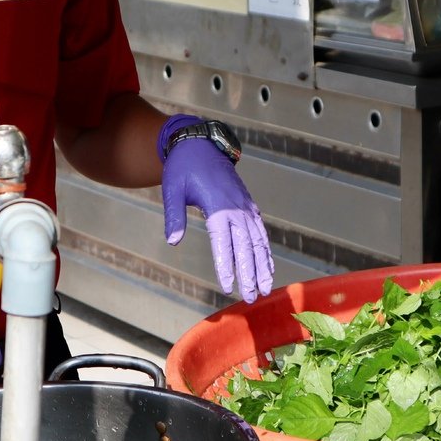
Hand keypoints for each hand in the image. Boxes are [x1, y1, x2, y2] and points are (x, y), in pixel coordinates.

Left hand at [159, 115, 274, 302]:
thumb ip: (174, 216)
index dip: (227, 266)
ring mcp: (246, 207)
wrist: (200, 144)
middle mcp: (236, 209)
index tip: (228, 287)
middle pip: (247, 247)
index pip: (224, 243)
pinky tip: (268, 267)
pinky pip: (261, 232)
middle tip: (252, 296)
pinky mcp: (249, 206)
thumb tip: (172, 241)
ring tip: (265, 288)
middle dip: (250, 273)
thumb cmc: (183, 169)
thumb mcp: (172, 190)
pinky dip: (266, 251)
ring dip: (263, 266)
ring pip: (258, 241)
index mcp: (218, 207)